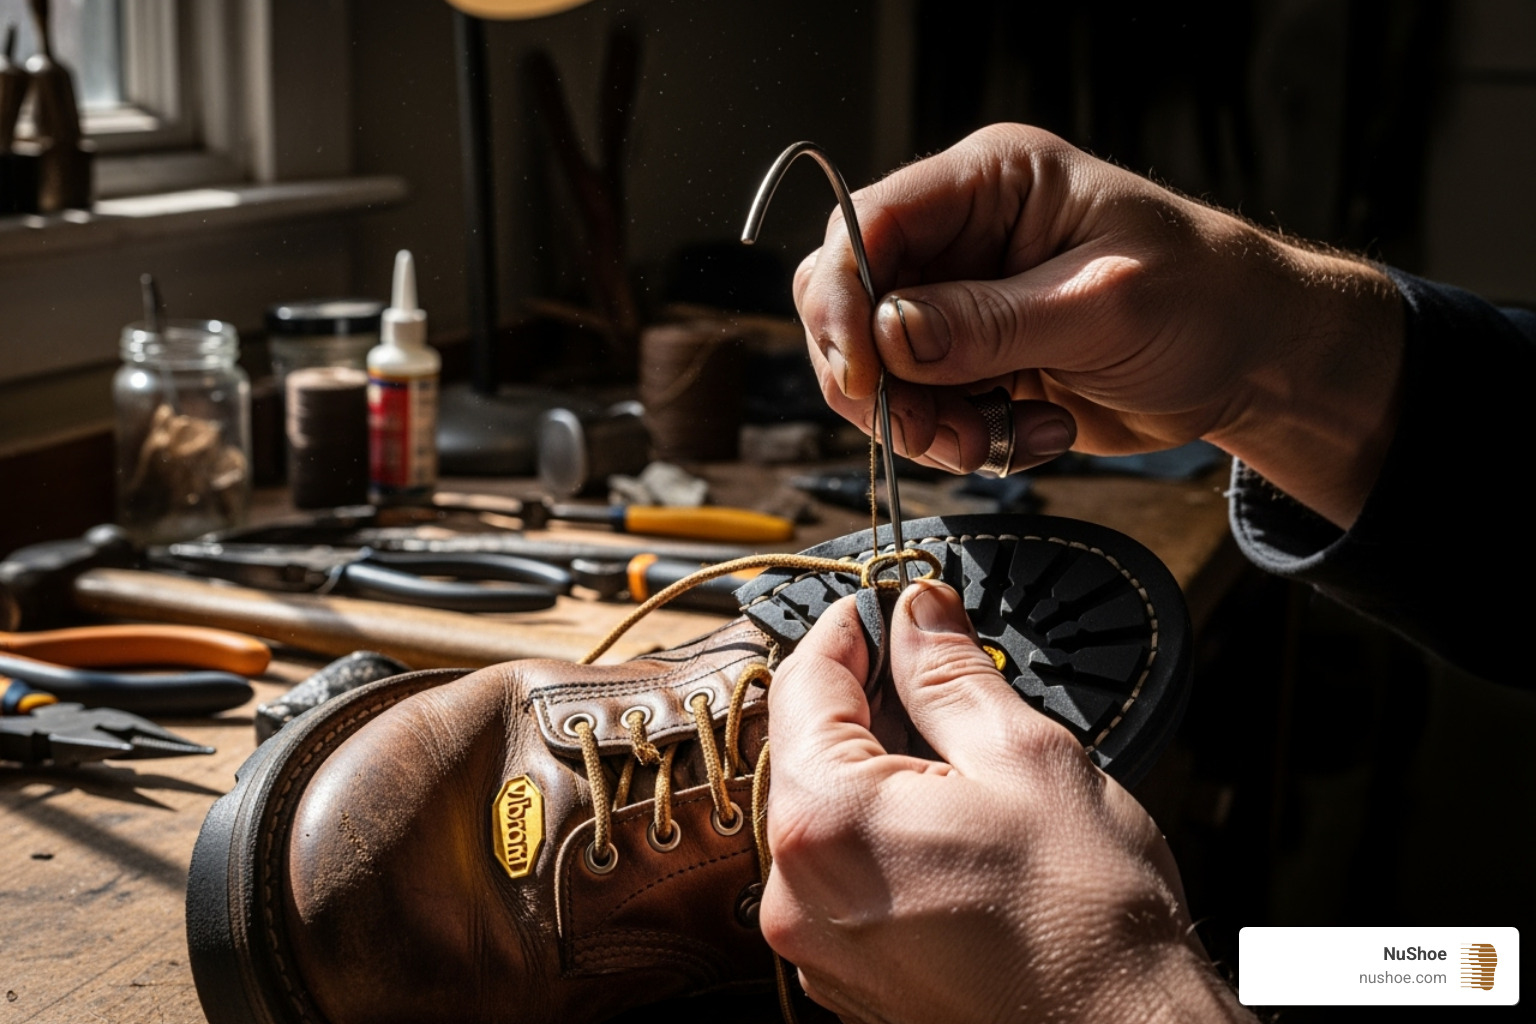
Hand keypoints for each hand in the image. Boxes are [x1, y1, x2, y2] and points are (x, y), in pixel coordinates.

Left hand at [761, 580, 1253, 1023]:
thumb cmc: (1088, 924)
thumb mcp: (1025, 757)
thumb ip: (950, 672)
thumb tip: (918, 613)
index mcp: (825, 822)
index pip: (802, 681)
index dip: (850, 628)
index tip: (888, 605)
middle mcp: (799, 891)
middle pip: (806, 747)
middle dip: (868, 701)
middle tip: (939, 676)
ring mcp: (818, 942)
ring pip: (826, 810)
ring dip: (879, 768)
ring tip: (963, 764)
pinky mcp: (849, 975)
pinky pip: (843, 872)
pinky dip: (884, 833)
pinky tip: (952, 829)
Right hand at [794, 123, 1403, 527]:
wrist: (1255, 361)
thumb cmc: (1207, 301)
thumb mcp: (1105, 306)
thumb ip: (991, 323)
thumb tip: (887, 337)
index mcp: (989, 184)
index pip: (868, 224)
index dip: (844, 298)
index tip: (860, 375)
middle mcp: (961, 238)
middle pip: (848, 300)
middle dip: (877, 378)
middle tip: (932, 429)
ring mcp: (962, 304)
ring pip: (877, 370)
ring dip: (923, 423)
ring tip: (994, 440)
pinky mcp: (972, 364)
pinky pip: (921, 411)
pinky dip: (959, 441)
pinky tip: (1031, 436)